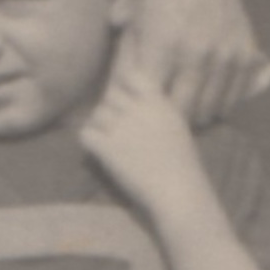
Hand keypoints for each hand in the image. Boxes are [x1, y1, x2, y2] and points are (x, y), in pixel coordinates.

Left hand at [80, 53, 199, 216]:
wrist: (180, 194)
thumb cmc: (184, 168)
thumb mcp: (176, 128)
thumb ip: (157, 113)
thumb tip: (135, 106)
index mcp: (160, 103)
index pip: (132, 75)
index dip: (124, 87)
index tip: (125, 102)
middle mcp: (140, 109)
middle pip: (111, 94)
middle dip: (110, 108)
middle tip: (113, 127)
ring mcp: (123, 127)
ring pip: (96, 114)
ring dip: (99, 126)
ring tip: (108, 143)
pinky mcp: (108, 148)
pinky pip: (85, 134)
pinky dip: (89, 143)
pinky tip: (99, 153)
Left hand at [129, 0, 269, 127]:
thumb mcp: (136, 23)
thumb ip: (126, 62)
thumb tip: (114, 101)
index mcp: (163, 44)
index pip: (151, 100)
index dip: (143, 113)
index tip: (138, 116)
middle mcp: (197, 52)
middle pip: (182, 112)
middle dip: (169, 121)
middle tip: (160, 122)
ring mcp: (225, 56)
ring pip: (209, 111)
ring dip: (195, 116)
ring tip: (182, 111)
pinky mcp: (245, 56)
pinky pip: (231, 99)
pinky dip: (217, 105)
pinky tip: (204, 98)